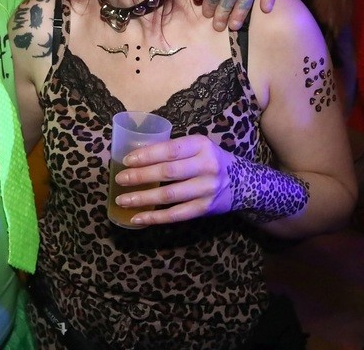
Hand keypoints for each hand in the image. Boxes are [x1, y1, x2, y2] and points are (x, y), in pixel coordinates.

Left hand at [112, 135, 234, 225]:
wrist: (244, 183)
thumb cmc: (210, 160)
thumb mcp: (198, 147)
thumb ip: (174, 149)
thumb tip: (136, 154)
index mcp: (201, 145)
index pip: (171, 150)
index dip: (147, 155)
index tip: (126, 160)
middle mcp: (206, 167)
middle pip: (168, 172)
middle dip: (140, 176)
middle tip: (120, 179)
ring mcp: (206, 190)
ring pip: (169, 196)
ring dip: (143, 199)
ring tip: (123, 199)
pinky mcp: (204, 209)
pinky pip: (175, 215)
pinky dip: (154, 218)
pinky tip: (137, 218)